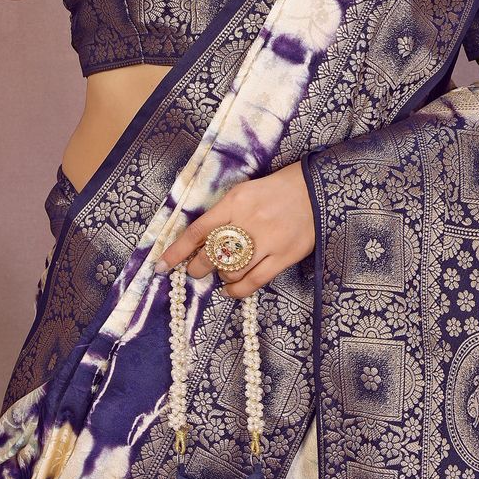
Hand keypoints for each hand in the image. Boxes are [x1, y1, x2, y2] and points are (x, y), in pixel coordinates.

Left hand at [156, 162, 315, 297]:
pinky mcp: (284, 256)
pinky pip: (254, 281)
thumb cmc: (276, 189)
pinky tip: (230, 290)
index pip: (197, 231)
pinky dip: (237, 290)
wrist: (315, 189)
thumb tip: (200, 240)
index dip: (177, 251)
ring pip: (231, 270)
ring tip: (223, 272)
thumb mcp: (244, 192)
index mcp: (235, 202)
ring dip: (221, 275)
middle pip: (212, 255)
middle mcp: (248, 221)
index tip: (163, 265)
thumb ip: (222, 213)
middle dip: (198, 267)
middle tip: (196, 270)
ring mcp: (268, 241)